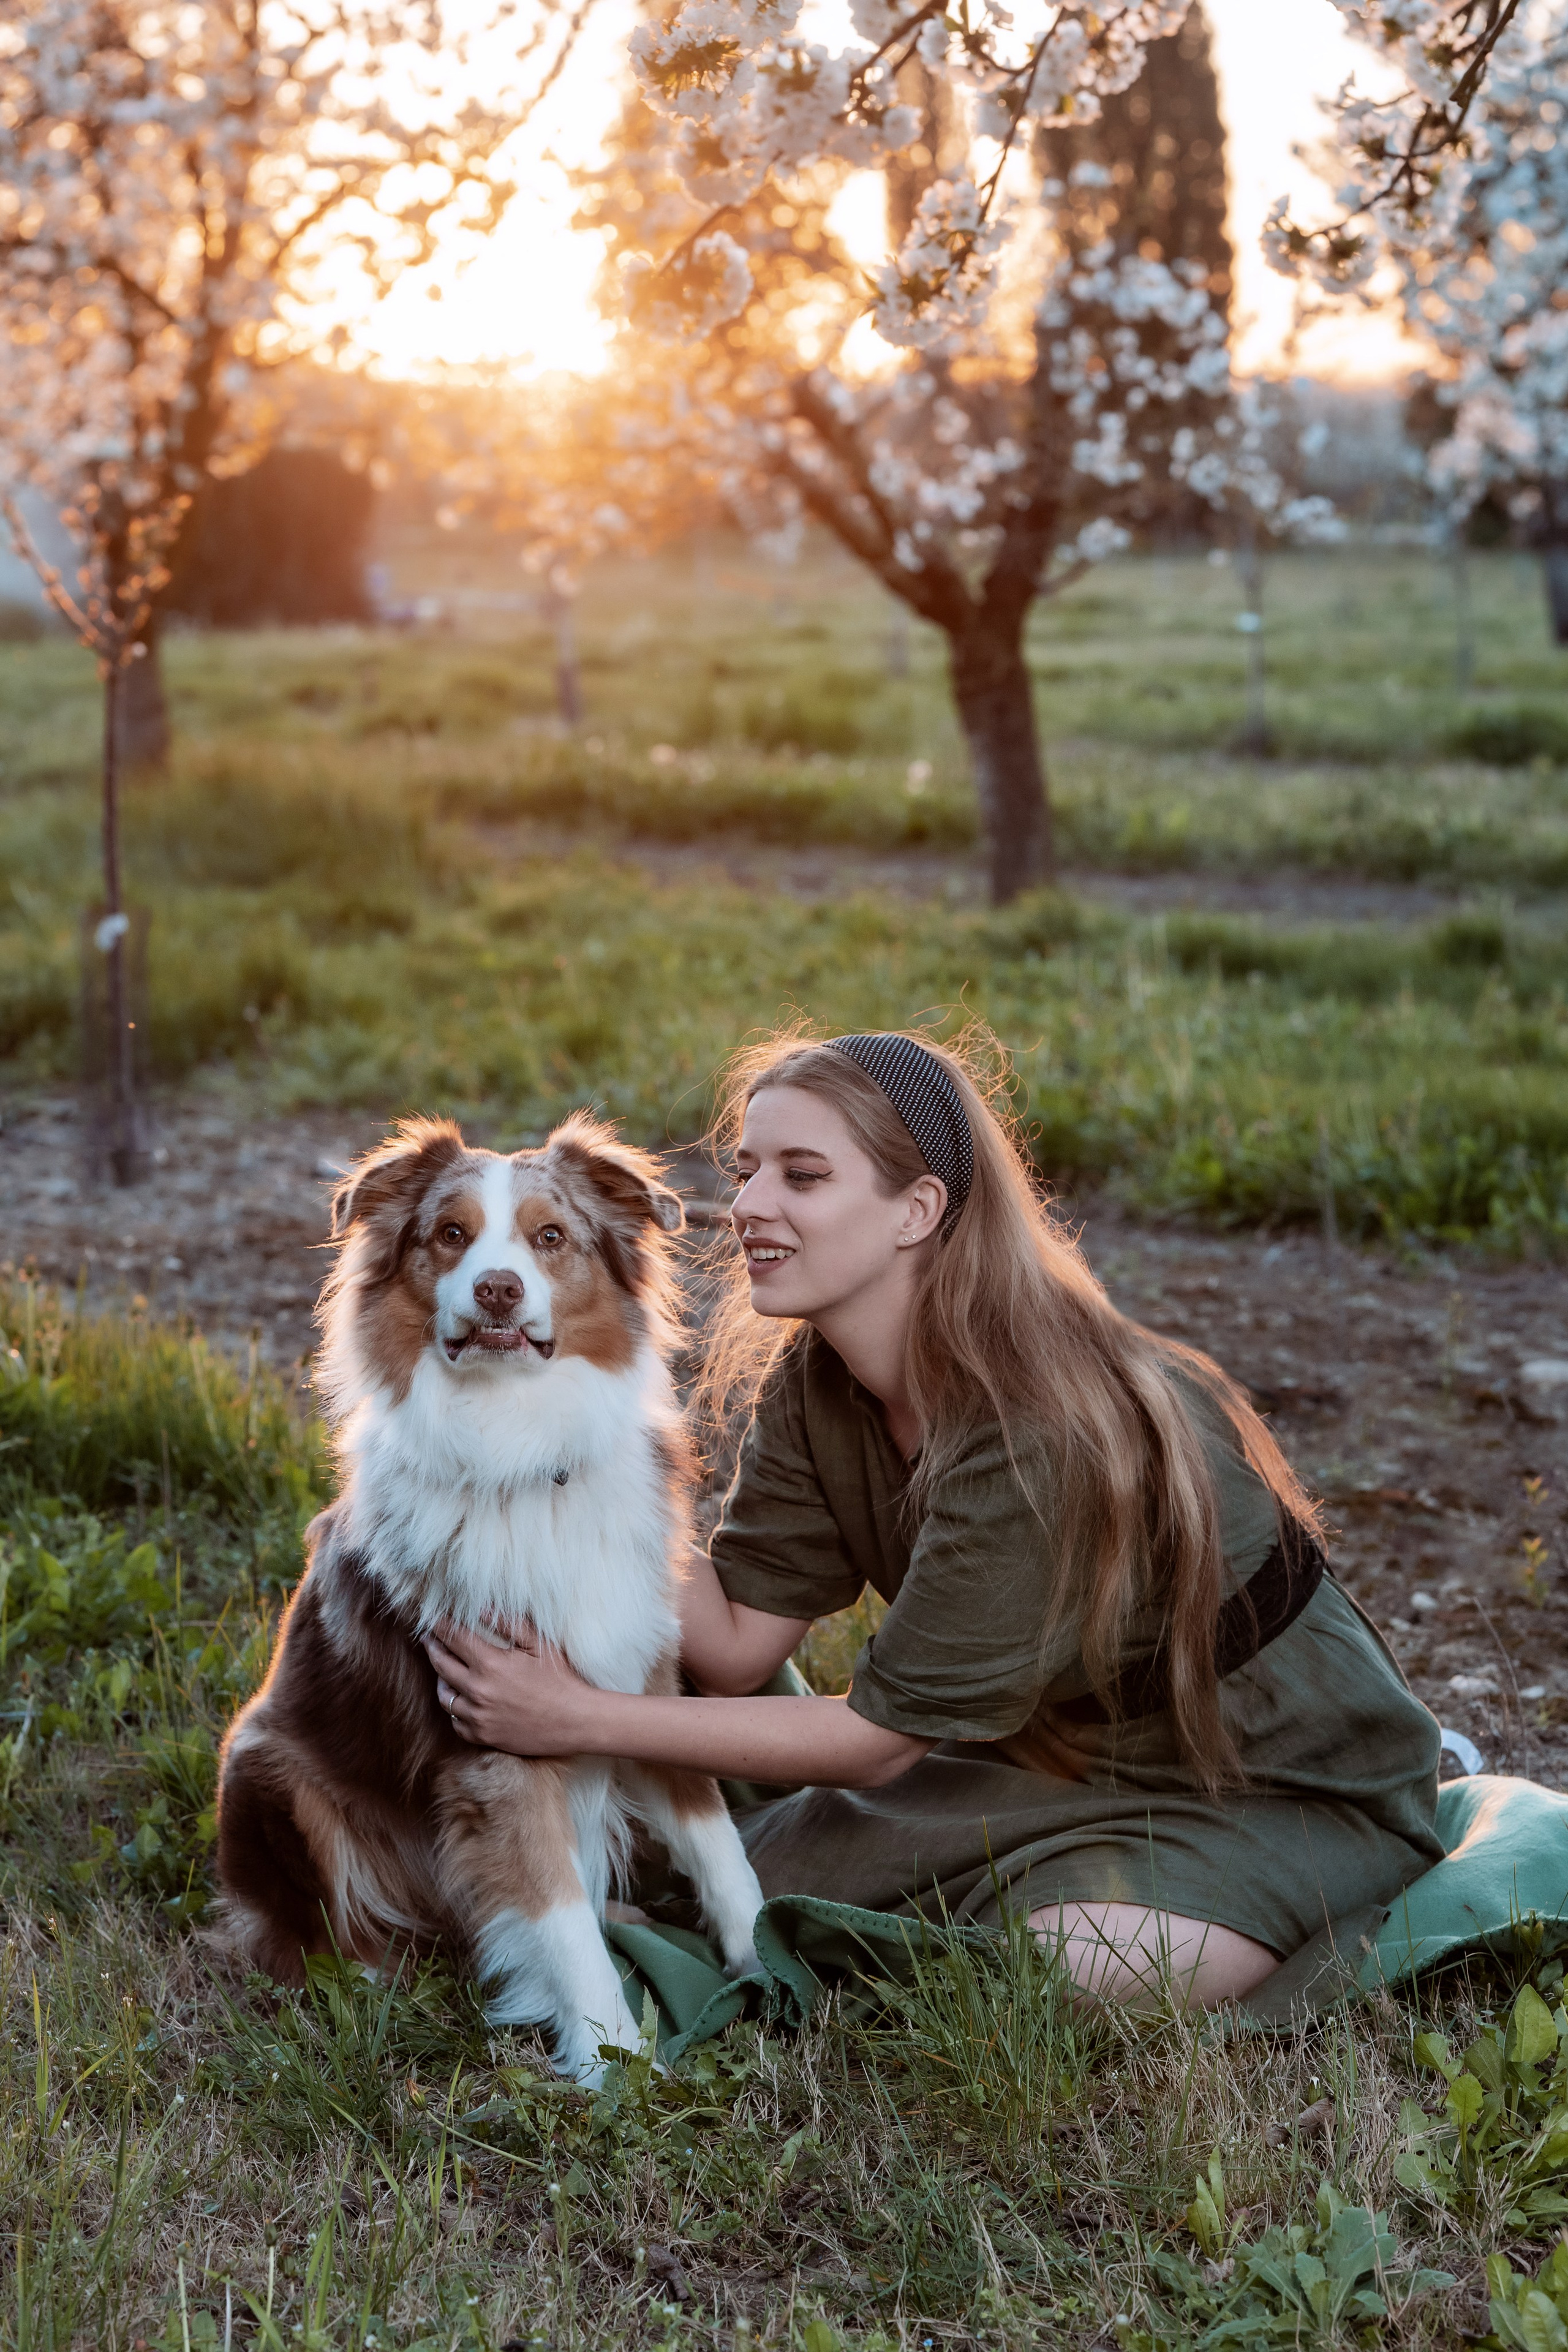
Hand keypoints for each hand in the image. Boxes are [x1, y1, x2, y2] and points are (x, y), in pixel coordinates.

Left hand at [423, 1619, 602, 1755]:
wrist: (576, 1721)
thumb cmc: (561, 1679)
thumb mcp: (539, 1644)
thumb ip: (508, 1623)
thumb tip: (481, 1608)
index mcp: (491, 1664)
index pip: (454, 1637)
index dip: (441, 1625)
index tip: (434, 1618)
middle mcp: (478, 1691)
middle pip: (441, 1665)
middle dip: (433, 1647)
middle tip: (429, 1638)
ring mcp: (478, 1717)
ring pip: (444, 1696)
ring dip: (441, 1679)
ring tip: (442, 1670)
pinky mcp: (483, 1736)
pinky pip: (456, 1722)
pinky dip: (454, 1710)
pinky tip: (459, 1701)